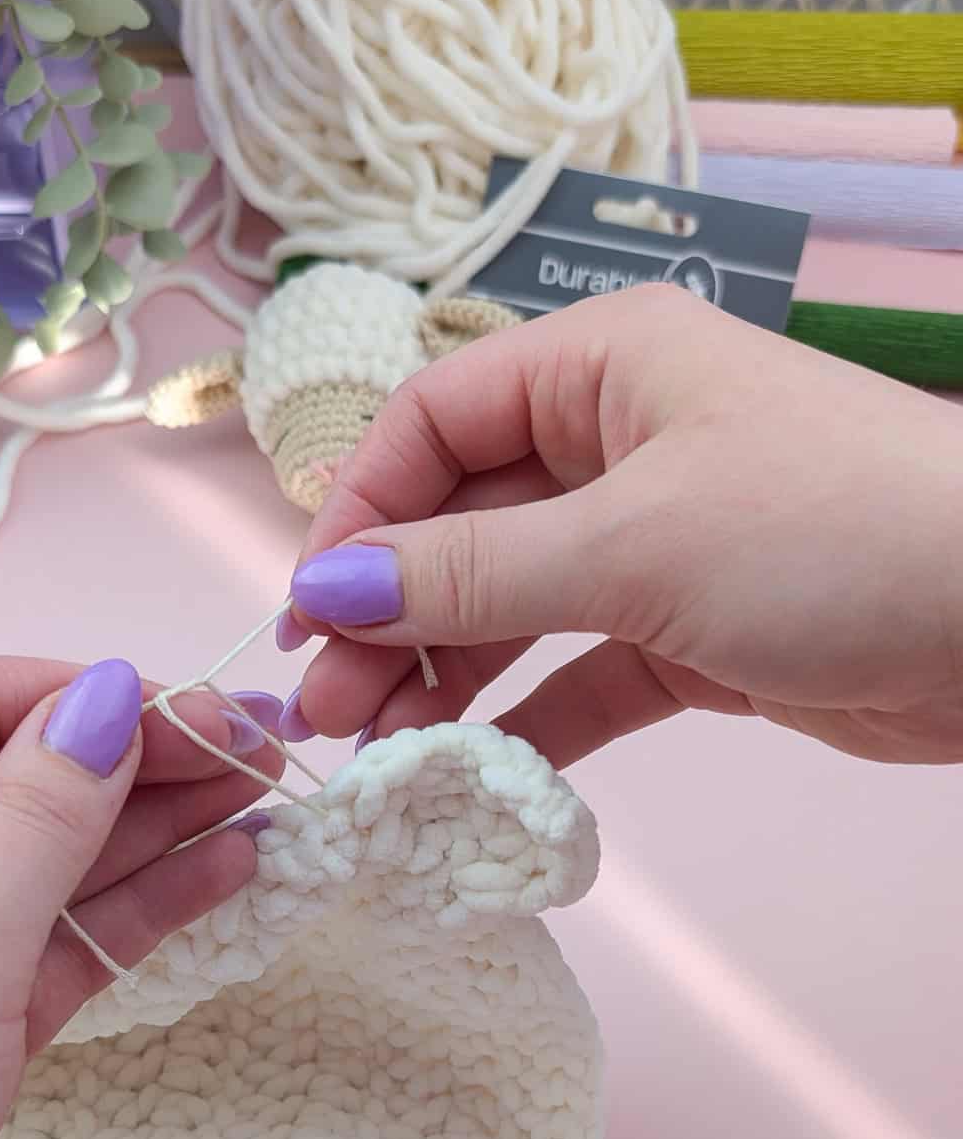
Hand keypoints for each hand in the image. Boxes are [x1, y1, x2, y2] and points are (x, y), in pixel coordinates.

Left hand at [0, 657, 279, 1138]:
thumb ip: (36, 816)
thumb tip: (105, 697)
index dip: (88, 699)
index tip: (206, 713)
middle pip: (20, 776)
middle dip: (142, 759)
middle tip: (268, 753)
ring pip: (51, 859)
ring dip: (157, 830)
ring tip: (269, 803)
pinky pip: (60, 940)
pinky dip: (139, 911)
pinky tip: (224, 876)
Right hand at [279, 287, 962, 766]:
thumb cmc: (831, 534)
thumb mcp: (632, 544)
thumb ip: (472, 575)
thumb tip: (329, 594)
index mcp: (604, 367)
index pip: (435, 422)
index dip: (360, 514)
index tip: (307, 612)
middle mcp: (622, 442)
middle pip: (463, 523)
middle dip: (388, 614)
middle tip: (321, 713)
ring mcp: (658, 542)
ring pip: (514, 605)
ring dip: (442, 675)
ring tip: (373, 753)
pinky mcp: (695, 633)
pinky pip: (581, 672)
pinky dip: (526, 719)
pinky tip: (468, 771)